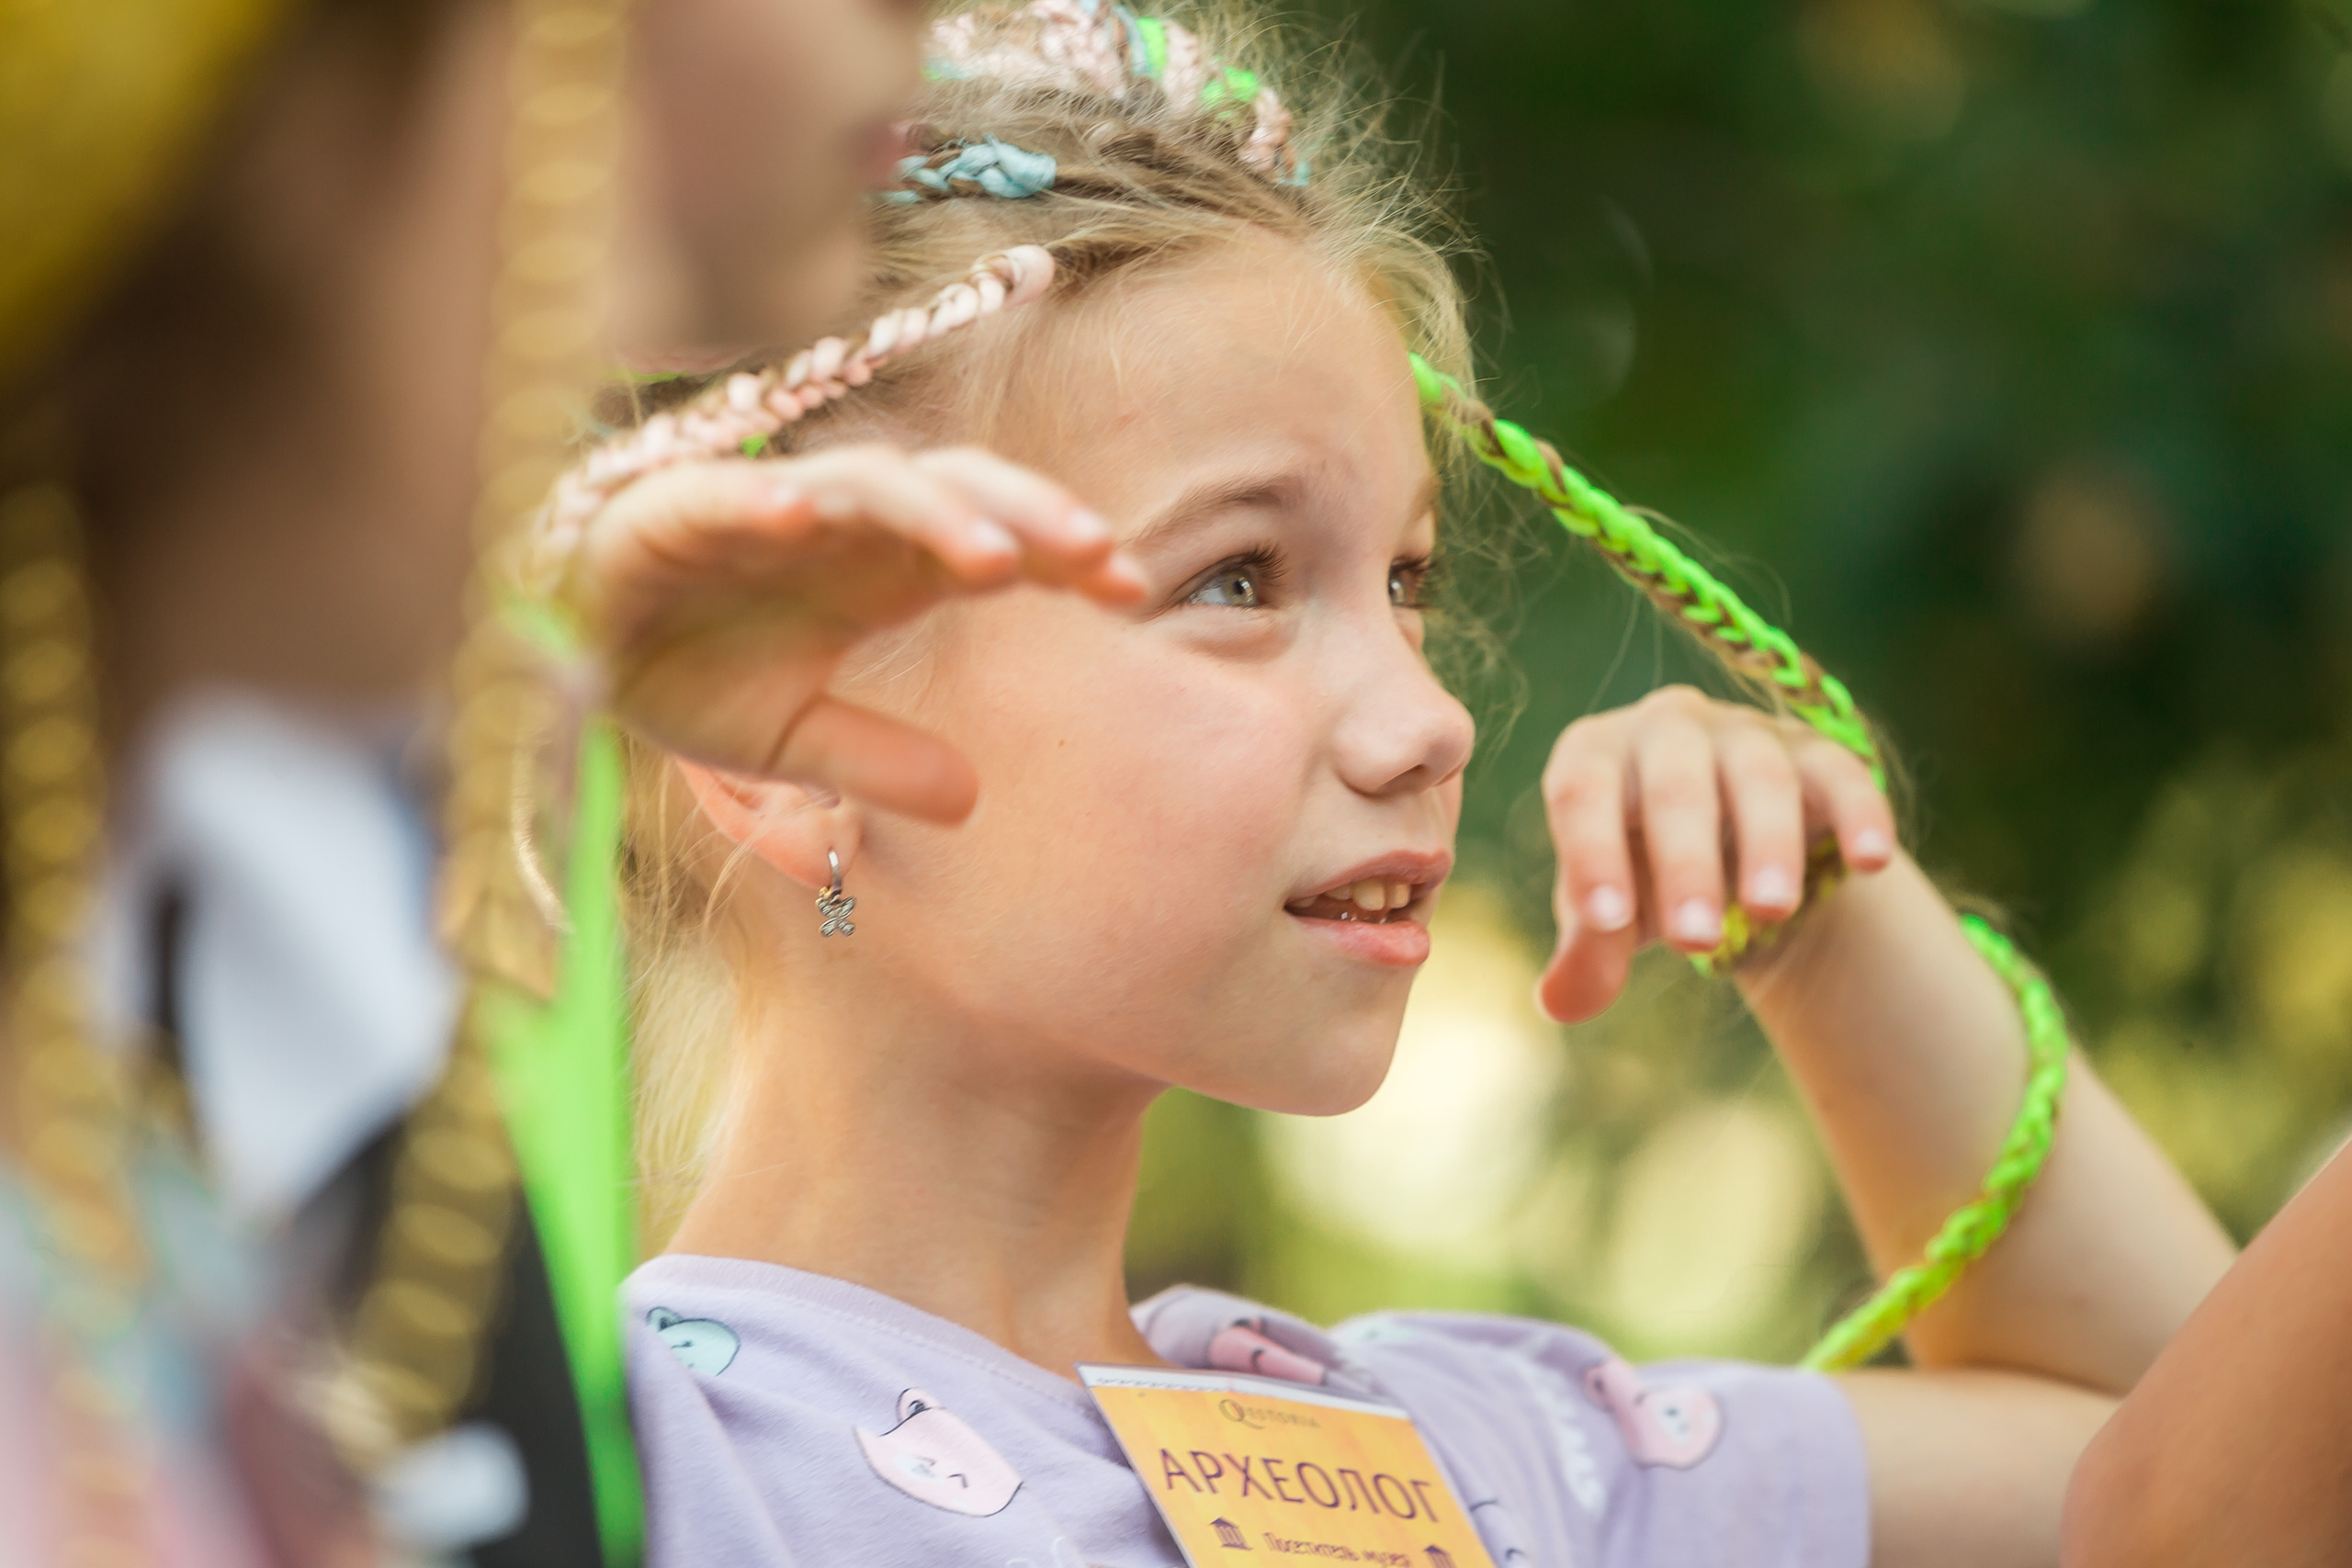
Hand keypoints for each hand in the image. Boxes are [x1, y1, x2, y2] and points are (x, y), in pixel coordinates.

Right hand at [557, 443, 1145, 820]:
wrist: (560, 645)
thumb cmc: (688, 670)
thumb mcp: (788, 742)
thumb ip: (874, 762)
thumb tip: (971, 804)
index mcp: (882, 568)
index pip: (994, 538)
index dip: (1061, 549)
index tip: (1132, 588)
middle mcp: (841, 525)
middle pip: (955, 492)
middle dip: (1027, 515)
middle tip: (1096, 556)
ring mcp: (765, 507)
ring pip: (866, 483)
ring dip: (929, 512)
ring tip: (989, 559)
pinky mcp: (677, 509)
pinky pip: (728, 495)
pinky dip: (761, 499)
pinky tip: (796, 513)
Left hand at [1535, 684, 1894, 1022]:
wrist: (1725, 841)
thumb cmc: (1640, 871)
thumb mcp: (1610, 912)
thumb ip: (1586, 953)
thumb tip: (1558, 1004)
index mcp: (1593, 756)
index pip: (1580, 792)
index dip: (1591, 852)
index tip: (1606, 920)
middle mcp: (1665, 727)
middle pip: (1674, 788)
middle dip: (1685, 864)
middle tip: (1693, 940)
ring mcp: (1745, 733)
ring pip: (1758, 779)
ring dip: (1766, 845)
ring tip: (1769, 913)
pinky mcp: (1817, 755)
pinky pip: (1841, 775)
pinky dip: (1859, 814)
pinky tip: (1870, 862)